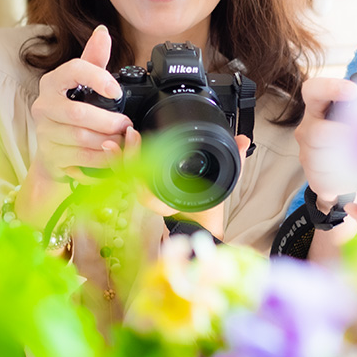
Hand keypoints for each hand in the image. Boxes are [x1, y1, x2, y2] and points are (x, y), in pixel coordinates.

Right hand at [30, 25, 131, 183]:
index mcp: (53, 82)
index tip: (117, 91)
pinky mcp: (49, 155)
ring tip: (123, 139)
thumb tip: (102, 32)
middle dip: (108, 120)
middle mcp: (44, 106)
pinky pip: (80, 157)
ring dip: (108, 139)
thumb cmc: (73, 112)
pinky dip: (102, 157)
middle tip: (127, 123)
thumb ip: (94, 59)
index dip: (97, 78)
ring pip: (81, 136)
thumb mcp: (83, 84)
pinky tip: (113, 153)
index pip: (73, 70)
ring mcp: (44, 132)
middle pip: (78, 112)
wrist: (55, 153)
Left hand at [108, 126, 252, 222]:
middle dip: (128, 157)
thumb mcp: (224, 183)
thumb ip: (235, 161)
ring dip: (119, 158)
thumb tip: (242, 142)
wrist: (202, 221)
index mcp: (170, 202)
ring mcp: (147, 192)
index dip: (142, 170)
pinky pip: (127, 174)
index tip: (142, 146)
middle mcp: (154, 199)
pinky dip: (120, 161)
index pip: (149, 191)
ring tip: (114, 140)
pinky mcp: (144, 184)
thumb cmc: (209, 204)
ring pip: (126, 177)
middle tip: (131, 135)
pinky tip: (114, 146)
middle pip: (132, 180)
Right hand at [294, 44, 356, 206]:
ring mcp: (309, 154)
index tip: (353, 90)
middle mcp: (308, 128)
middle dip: (340, 134)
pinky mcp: (316, 177)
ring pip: (324, 156)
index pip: (313, 90)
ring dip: (348, 158)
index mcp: (318, 105)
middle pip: (316, 130)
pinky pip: (329, 177)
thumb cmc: (349, 127)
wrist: (343, 168)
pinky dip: (348, 176)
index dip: (330, 88)